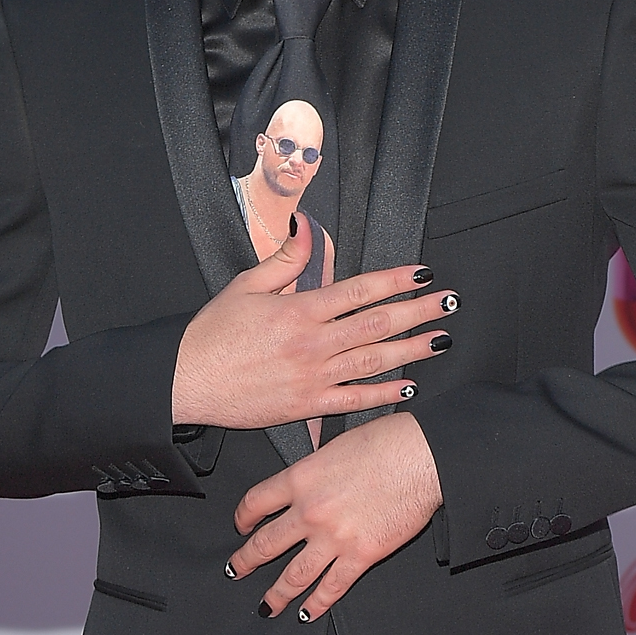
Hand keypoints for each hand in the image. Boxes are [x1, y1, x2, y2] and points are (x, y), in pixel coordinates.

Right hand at [173, 220, 456, 431]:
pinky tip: (409, 386)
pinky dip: (383, 394)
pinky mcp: (306, 407)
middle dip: (418, 312)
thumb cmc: (211, 335)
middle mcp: (311, 344)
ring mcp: (312, 378)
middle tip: (450, 302)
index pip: (359, 291)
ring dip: (412, 350)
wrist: (185, 382)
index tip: (423, 274)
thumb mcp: (245, 286)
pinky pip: (353, 401)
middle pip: (376, 324)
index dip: (395, 281)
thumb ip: (284, 259)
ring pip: (372, 362)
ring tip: (441, 340)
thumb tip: (308, 227)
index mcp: (298, 311)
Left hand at [229, 413, 443, 620]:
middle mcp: (309, 512)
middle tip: (236, 570)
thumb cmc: (387, 441)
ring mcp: (333, 538)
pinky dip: (317, 604)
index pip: (256, 503)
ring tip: (267, 605)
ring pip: (294, 575)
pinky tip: (307, 613)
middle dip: (245, 561)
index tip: (241, 526)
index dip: (243, 518)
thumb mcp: (335, 443)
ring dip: (277, 594)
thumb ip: (315, 464)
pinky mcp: (361, 556)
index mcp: (300, 479)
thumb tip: (309, 471)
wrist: (422, 457)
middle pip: (265, 545)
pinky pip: (332, 586)